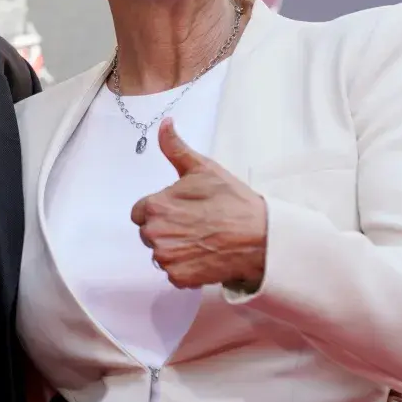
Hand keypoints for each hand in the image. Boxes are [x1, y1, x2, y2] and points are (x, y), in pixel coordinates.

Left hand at [129, 119, 267, 289]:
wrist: (260, 237)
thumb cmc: (233, 202)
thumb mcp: (203, 169)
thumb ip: (176, 148)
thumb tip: (165, 123)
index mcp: (155, 206)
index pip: (141, 212)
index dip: (161, 209)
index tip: (182, 209)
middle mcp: (155, 234)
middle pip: (150, 232)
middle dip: (167, 228)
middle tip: (196, 224)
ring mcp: (167, 258)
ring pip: (161, 252)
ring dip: (176, 248)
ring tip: (202, 239)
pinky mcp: (179, 278)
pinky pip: (173, 272)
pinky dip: (186, 266)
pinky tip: (205, 255)